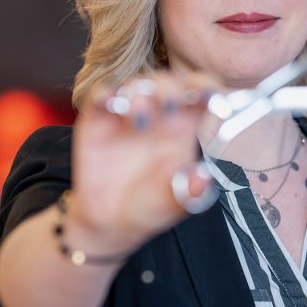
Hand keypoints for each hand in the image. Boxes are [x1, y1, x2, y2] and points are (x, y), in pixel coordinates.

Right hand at [66, 72, 220, 253]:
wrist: (110, 221)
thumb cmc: (150, 206)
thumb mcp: (174, 203)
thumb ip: (190, 192)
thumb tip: (204, 180)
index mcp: (183, 128)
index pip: (199, 96)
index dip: (205, 87)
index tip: (208, 93)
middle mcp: (158, 116)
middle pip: (168, 84)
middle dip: (171, 88)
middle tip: (171, 104)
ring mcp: (127, 114)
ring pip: (136, 86)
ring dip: (140, 94)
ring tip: (140, 119)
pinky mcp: (98, 120)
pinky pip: (101, 97)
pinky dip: (106, 94)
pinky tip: (111, 103)